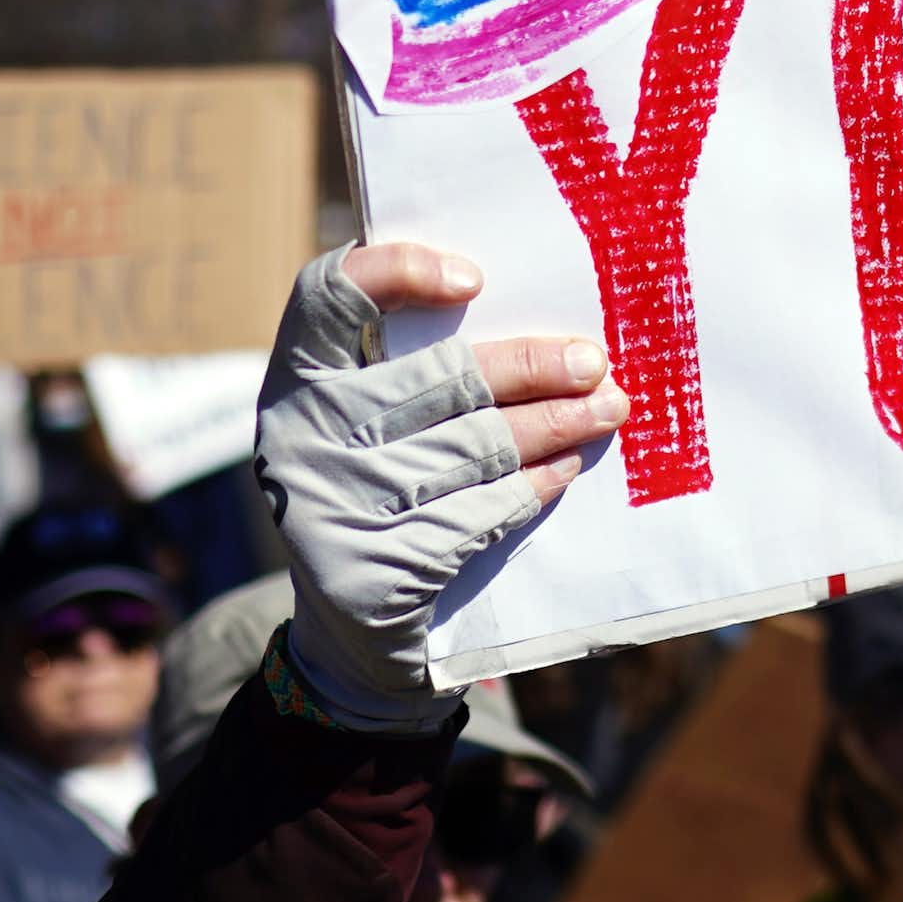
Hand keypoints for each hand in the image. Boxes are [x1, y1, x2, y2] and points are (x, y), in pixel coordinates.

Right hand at [255, 243, 622, 727]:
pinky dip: (532, 487)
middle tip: (595, 362)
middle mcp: (302, 436)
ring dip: (554, 426)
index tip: (476, 279)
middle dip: (533, 367)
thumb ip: (411, 364)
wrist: (347, 630)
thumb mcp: (369, 421)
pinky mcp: (374, 571)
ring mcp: (334, 506)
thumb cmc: (376, 486)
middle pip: (440, 378)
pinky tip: (566, 468)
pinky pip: (478, 513)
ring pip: (474, 447)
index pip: (332, 296)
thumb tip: (525, 312)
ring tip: (605, 410)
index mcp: (297, 380)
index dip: (400, 271)